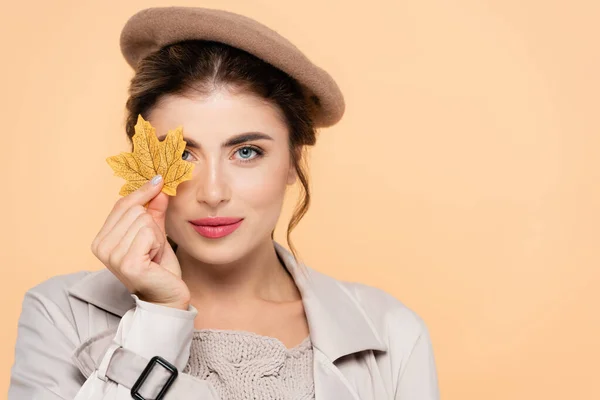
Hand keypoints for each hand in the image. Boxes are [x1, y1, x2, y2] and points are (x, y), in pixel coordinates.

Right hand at [91, 175, 189, 309]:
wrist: (168, 297)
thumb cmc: (160, 268)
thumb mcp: (155, 234)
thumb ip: (154, 210)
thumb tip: (157, 184)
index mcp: (101, 239)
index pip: (122, 204)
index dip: (143, 192)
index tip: (159, 179)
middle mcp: (101, 247)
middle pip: (135, 210)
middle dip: (152, 225)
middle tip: (153, 247)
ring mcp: (112, 256)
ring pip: (144, 220)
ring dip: (157, 237)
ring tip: (153, 255)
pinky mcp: (127, 263)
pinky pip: (149, 233)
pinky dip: (158, 244)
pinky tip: (155, 260)